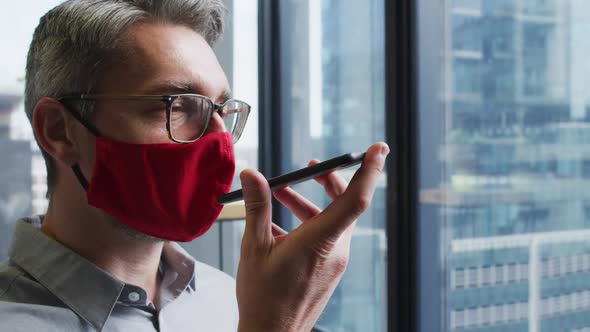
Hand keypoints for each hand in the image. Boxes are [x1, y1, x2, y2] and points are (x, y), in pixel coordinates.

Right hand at [236, 142, 388, 331]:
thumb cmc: (263, 298)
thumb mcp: (254, 248)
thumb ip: (257, 208)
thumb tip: (252, 175)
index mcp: (321, 241)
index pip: (356, 199)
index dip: (369, 171)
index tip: (379, 148)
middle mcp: (335, 251)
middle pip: (344, 205)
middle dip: (328, 181)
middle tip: (312, 167)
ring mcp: (334, 262)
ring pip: (330, 221)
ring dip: (307, 204)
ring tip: (279, 194)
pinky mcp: (328, 270)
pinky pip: (324, 238)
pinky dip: (306, 225)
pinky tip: (277, 228)